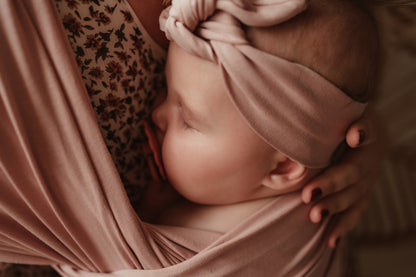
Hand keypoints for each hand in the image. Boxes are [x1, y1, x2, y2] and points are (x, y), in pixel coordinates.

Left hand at [301, 109, 384, 247]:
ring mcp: (367, 181)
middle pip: (354, 172)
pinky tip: (330, 241)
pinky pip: (355, 212)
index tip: (354, 136)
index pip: (366, 132)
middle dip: (332, 183)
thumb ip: (335, 112)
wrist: (360, 133)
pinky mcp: (362, 195)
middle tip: (309, 194)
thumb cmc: (341, 119)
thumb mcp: (341, 110)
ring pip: (354, 196)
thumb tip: (331, 117)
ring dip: (335, 207)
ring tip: (314, 216)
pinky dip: (342, 226)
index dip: (362, 133)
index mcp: (366, 133)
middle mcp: (369, 159)